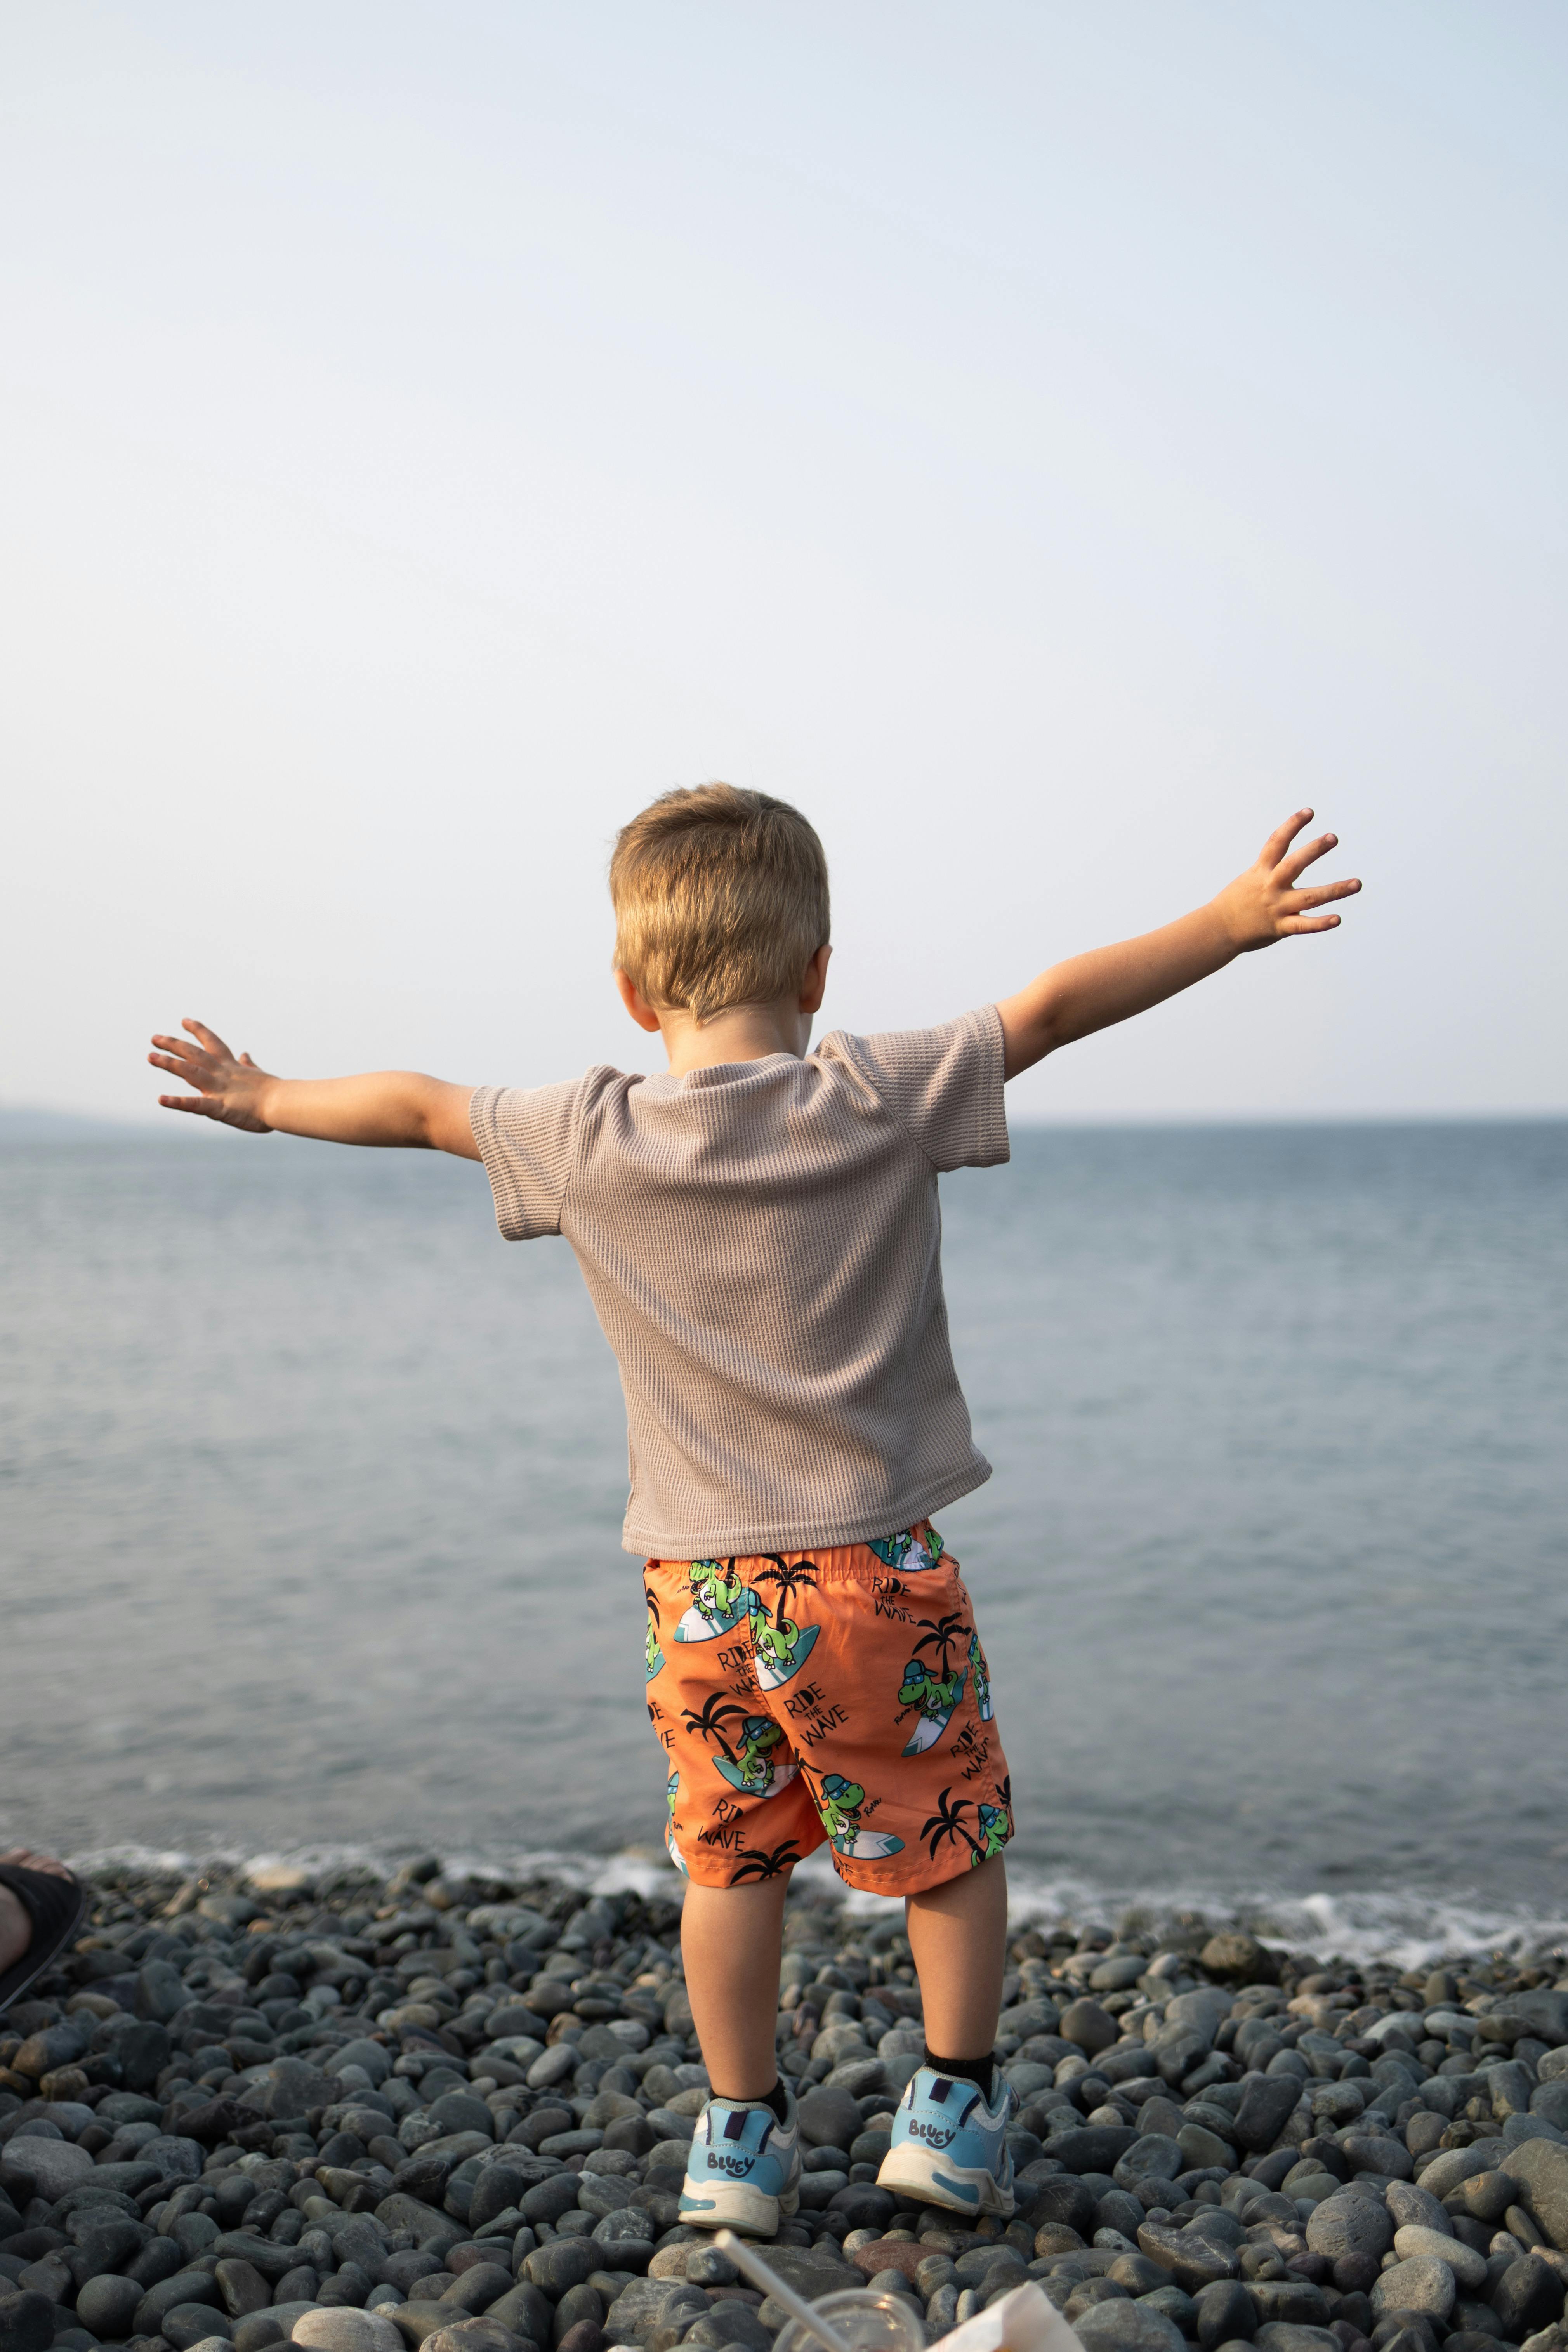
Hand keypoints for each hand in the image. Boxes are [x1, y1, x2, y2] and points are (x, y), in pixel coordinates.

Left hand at [149, 1019, 273, 1131]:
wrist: (284, 1104)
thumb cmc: (275, 1093)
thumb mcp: (258, 1075)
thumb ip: (248, 1065)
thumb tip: (245, 1054)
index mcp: (231, 1067)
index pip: (212, 1043)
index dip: (198, 1031)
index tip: (184, 1021)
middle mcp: (222, 1074)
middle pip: (194, 1054)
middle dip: (174, 1044)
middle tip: (154, 1037)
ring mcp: (219, 1089)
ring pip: (190, 1072)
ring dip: (169, 1064)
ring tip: (150, 1056)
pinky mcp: (219, 1107)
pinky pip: (195, 1105)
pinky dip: (177, 1102)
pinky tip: (161, 1099)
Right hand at [1213, 809, 1360, 951]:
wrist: (1217, 930)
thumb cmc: (1236, 902)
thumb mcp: (1251, 878)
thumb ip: (1273, 868)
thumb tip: (1294, 857)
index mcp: (1261, 871)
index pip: (1276, 842)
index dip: (1292, 825)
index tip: (1309, 811)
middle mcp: (1270, 886)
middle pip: (1294, 864)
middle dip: (1314, 850)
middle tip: (1333, 837)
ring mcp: (1276, 907)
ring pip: (1309, 898)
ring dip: (1335, 890)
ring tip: (1357, 883)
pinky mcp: (1280, 928)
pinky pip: (1303, 926)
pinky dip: (1320, 923)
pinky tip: (1338, 918)